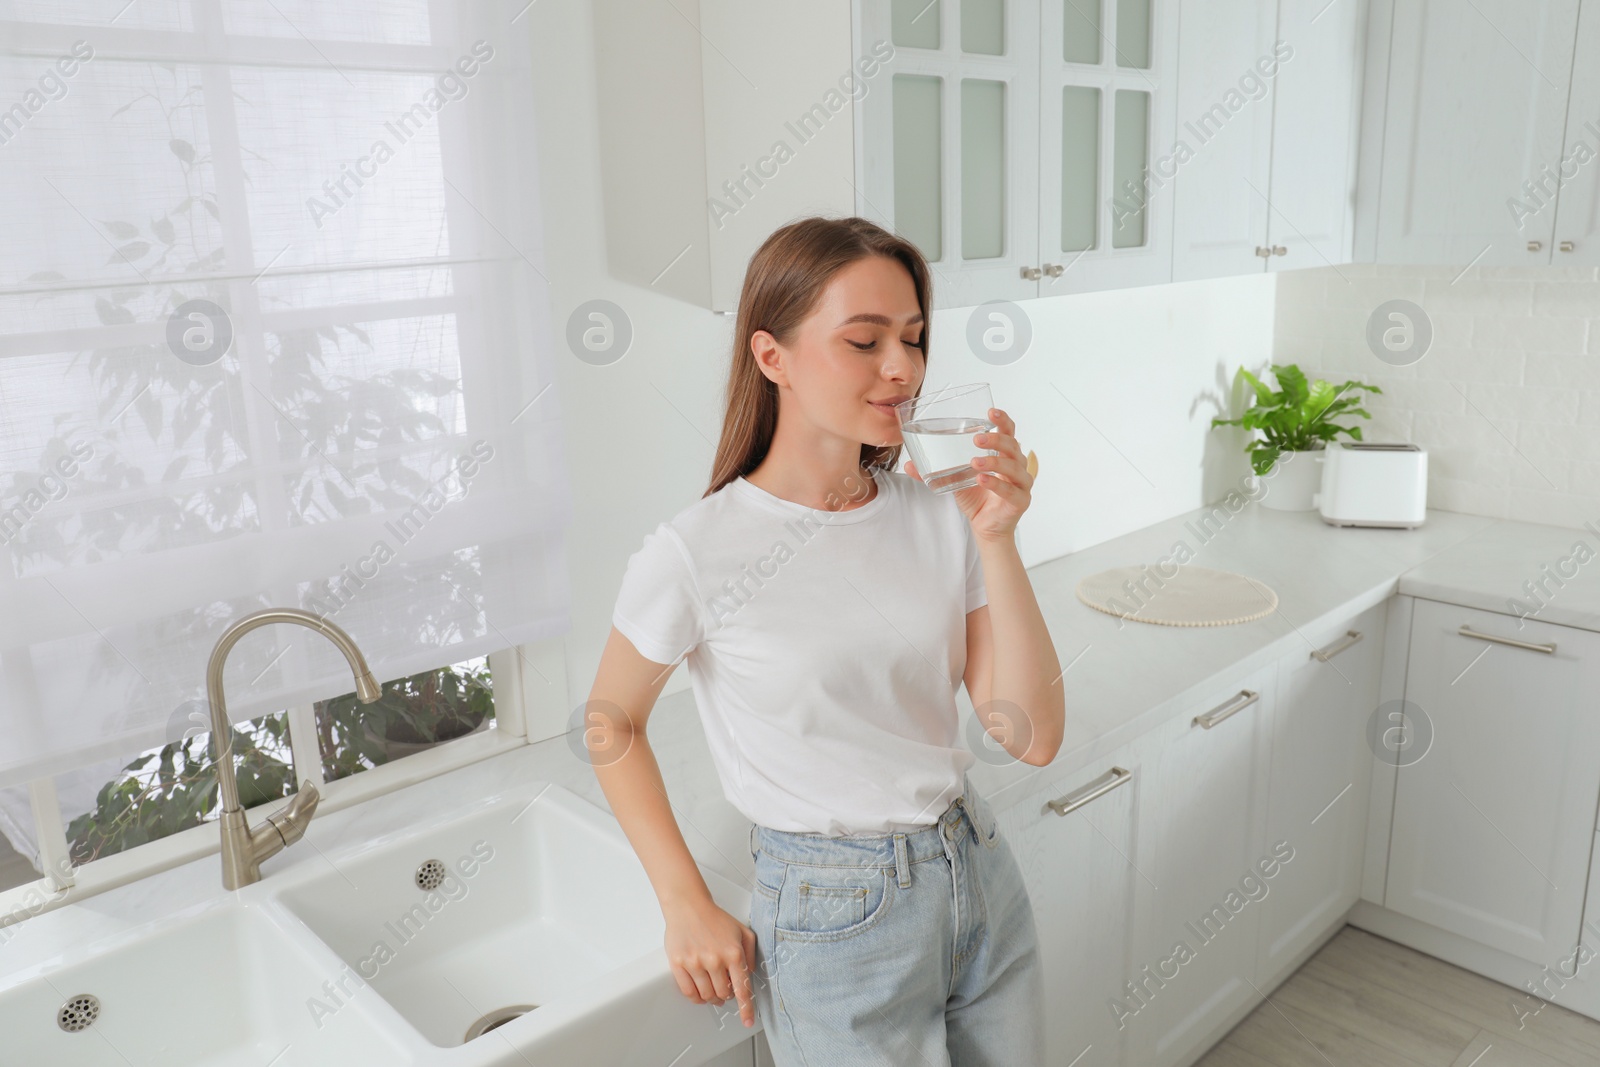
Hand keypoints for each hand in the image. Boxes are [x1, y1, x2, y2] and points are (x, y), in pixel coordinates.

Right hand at [663, 895, 757, 1027]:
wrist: (689, 906)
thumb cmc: (714, 918)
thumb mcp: (742, 931)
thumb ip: (751, 952)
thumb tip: (750, 973)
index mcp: (733, 953)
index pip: (742, 988)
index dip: (746, 1008)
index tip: (747, 1021)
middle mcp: (715, 960)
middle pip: (723, 994)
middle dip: (725, 996)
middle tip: (724, 990)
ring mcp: (696, 963)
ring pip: (706, 995)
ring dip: (711, 997)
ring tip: (712, 990)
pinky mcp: (679, 964)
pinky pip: (688, 992)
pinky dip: (695, 998)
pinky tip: (699, 994)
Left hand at [906, 406, 1034, 541]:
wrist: (986, 527)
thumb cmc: (976, 498)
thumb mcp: (955, 480)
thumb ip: (936, 471)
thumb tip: (908, 465)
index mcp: (1005, 455)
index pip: (1009, 432)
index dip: (1003, 421)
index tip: (991, 412)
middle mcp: (1018, 466)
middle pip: (1012, 446)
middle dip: (996, 439)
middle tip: (976, 439)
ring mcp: (1022, 484)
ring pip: (1013, 467)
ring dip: (993, 461)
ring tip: (974, 461)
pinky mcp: (1021, 501)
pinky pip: (1010, 490)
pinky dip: (996, 484)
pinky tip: (982, 480)